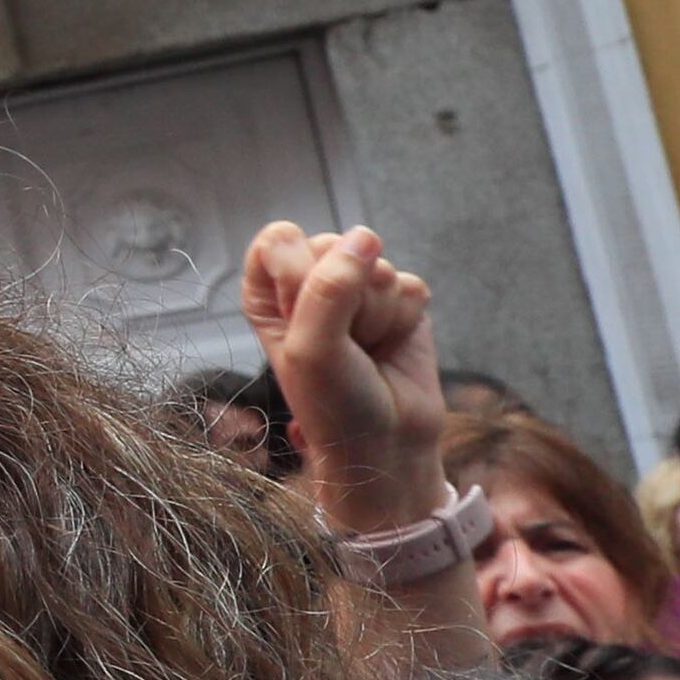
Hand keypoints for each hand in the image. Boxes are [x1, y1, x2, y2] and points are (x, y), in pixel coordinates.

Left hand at [238, 221, 445, 531]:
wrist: (388, 442)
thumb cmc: (333, 405)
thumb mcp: (312, 349)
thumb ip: (328, 289)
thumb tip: (365, 237)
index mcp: (269, 293)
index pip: (279, 240)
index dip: (298, 276)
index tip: (302, 319)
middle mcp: (309, 285)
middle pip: (333, 245)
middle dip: (345, 297)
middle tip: (342, 344)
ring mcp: (357, 291)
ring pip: (377, 265)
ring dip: (376, 313)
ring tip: (366, 349)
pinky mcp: (399, 302)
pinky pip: (410, 285)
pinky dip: (404, 319)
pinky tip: (391, 345)